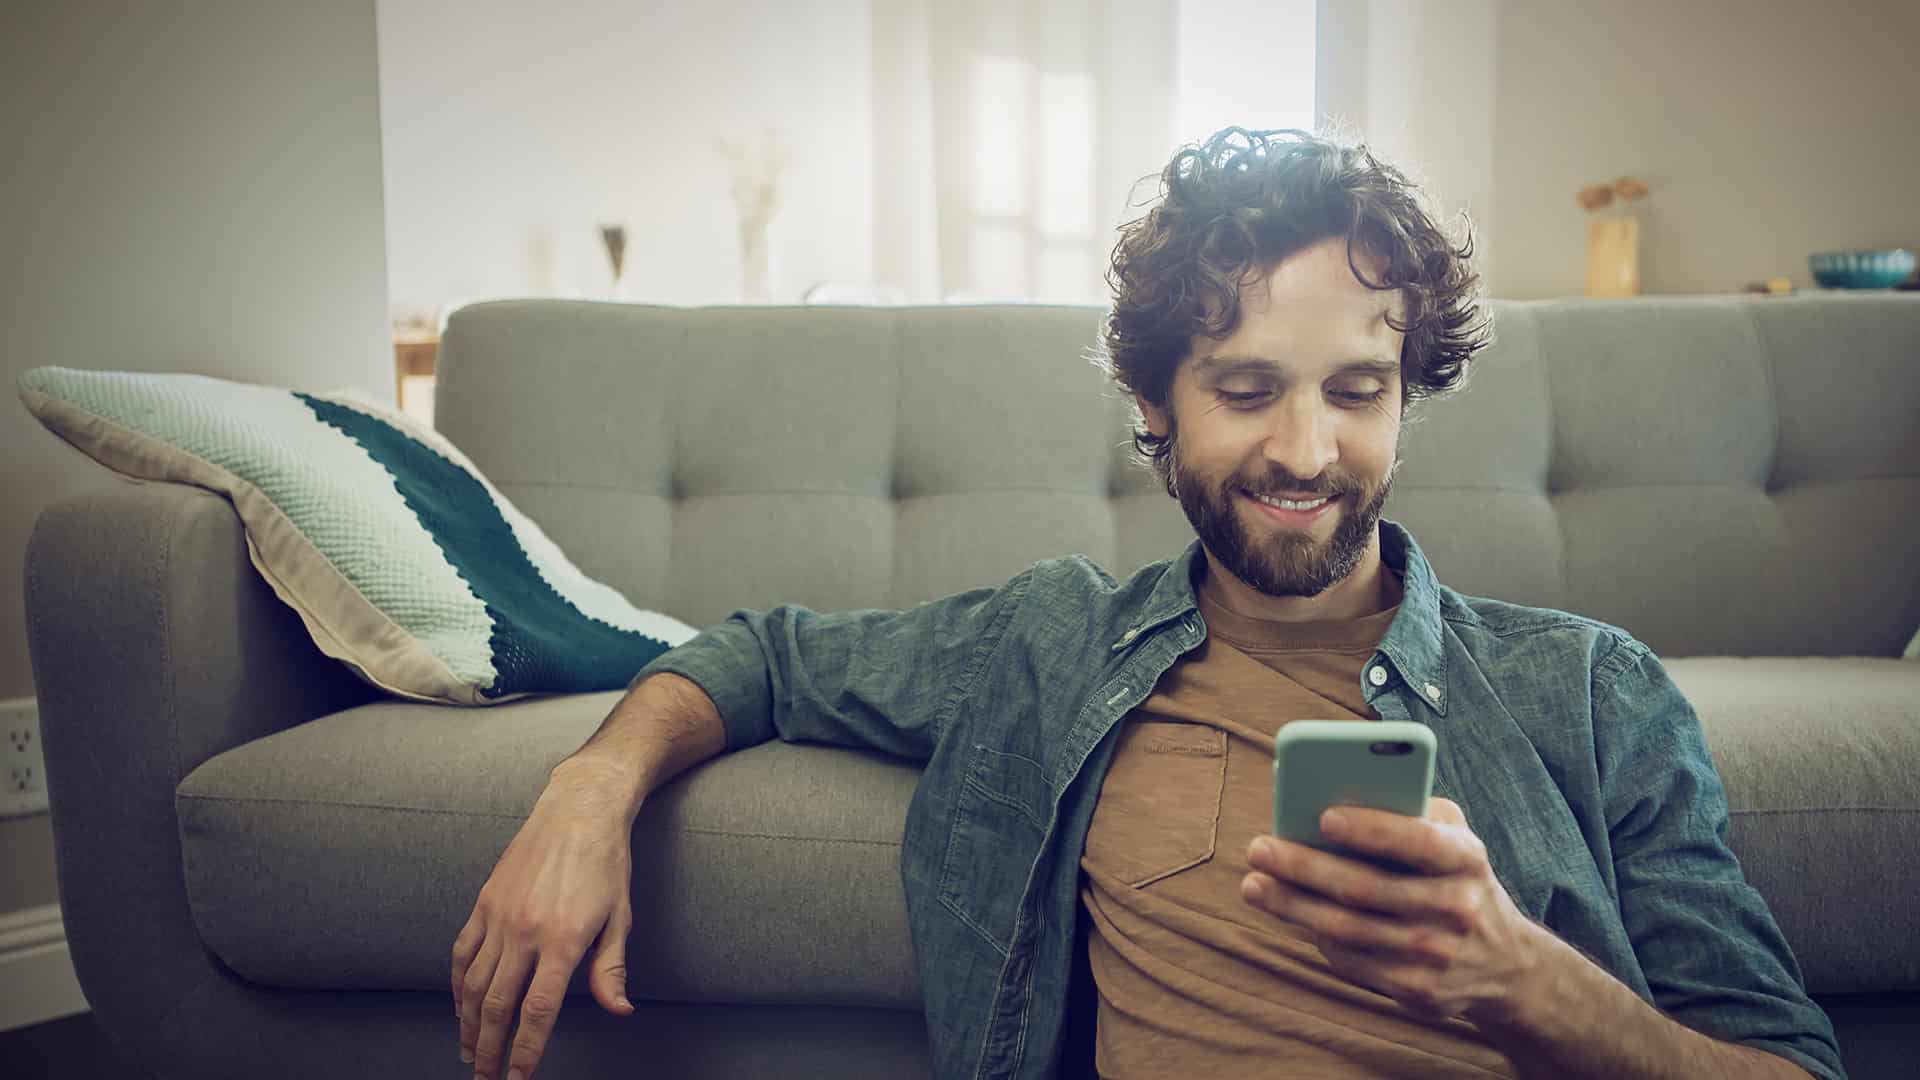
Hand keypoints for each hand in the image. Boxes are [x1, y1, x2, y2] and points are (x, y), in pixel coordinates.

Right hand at [452, 761, 639, 1079]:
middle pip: (498, 1006)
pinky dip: (457, 985)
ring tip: (471, 1052)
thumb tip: (617, 1010)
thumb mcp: (620, 918)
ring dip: (469, 1025)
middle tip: (486, 1077)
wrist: (579, 810)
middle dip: (491, 1049)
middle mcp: (526, 932)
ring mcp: (500, 916)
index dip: (525, 1051)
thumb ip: (611, 969)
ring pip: (473, 985)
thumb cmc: (606, 864)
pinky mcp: (484, 902)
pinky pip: (462, 952)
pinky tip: (461, 1006)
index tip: (517, 1078)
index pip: (537, 1011)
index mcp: (564, 940)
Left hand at [1241, 797, 1544, 1022]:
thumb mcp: (1454, 838)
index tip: (1323, 816)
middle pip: (1366, 888)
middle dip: (1305, 867)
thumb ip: (1410, 812)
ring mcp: (1436, 954)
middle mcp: (1456, 908)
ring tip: (1254, 884)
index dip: (1372, 829)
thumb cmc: (1458, 879)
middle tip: (1258, 848)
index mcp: (1467, 858)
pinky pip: (1352, 961)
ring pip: (1348, 929)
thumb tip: (1333, 795)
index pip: (1419, 842)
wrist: (1506, 966)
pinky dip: (1314, 936)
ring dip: (1292, 906)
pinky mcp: (1416, 990)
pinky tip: (1288, 913)